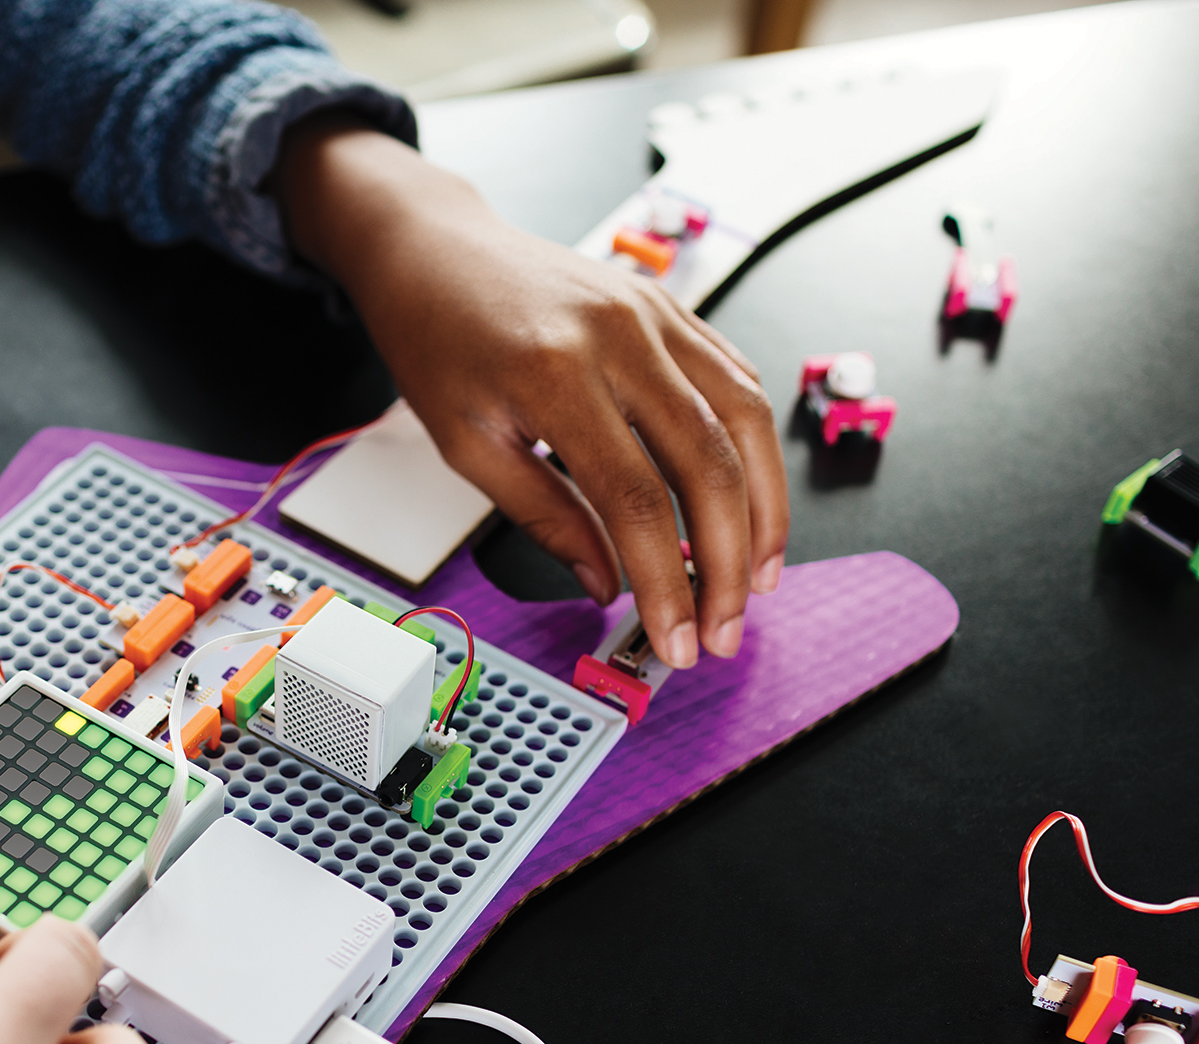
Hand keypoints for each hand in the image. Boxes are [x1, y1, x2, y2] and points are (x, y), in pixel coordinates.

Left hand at [277, 119, 788, 667]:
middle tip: (724, 627)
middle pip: (708, 464)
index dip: (667, 580)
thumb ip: (545, 517)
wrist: (434, 250)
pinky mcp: (671, 307)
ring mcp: (654, 314)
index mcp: (556, 375)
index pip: (637, 500)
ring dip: (764, 508)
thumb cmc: (437, 340)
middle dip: (729, 561)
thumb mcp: (467, 445)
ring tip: (760, 576)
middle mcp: (618, 337)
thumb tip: (606, 585)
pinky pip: (736, 379)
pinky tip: (752, 501)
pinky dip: (755, 447)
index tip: (676, 638)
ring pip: (745, 420)